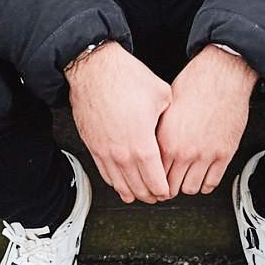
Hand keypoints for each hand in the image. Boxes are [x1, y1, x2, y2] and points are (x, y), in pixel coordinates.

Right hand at [65, 41, 171, 204]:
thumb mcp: (162, 95)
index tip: (170, 191)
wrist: (94, 69)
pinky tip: (121, 183)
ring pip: (120, 186)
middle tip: (159, 195)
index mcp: (143, 145)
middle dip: (151, 196)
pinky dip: (115, 183)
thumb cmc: (126, 77)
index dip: (165, 190)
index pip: (157, 182)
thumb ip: (168, 119)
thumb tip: (172, 126)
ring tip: (142, 194)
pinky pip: (104, 174)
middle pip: (139, 189)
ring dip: (133, 193)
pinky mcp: (92, 145)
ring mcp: (105, 152)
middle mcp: (122, 154)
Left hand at [156, 45, 257, 197]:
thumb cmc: (194, 84)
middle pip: (171, 187)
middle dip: (169, 187)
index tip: (155, 182)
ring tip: (186, 178)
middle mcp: (185, 151)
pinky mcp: (224, 154)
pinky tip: (203, 176)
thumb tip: (152, 149)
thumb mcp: (166, 108)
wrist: (222, 76)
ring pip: (191, 189)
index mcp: (166, 139)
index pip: (155, 175)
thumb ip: (159, 133)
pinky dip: (206, 184)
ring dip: (187, 186)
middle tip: (170, 184)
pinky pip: (212, 183)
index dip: (154, 181)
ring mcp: (205, 155)